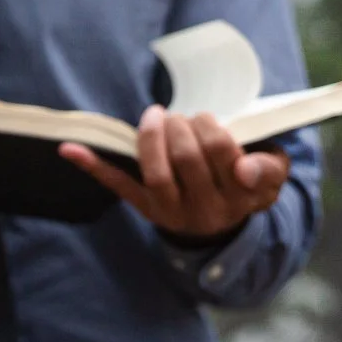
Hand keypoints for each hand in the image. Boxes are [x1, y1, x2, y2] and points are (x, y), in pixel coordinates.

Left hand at [58, 106, 290, 240]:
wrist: (224, 225)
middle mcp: (207, 209)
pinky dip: (94, 166)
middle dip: (181, 125)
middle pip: (187, 157)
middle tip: (182, 118)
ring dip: (151, 137)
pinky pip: (120, 186)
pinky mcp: (146, 208)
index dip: (210, 129)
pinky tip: (68, 148)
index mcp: (240, 195)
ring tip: (157, 116)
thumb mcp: (273, 176)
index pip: (221, 151)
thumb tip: (245, 167)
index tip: (206, 120)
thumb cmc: (247, 183)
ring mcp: (173, 212)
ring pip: (156, 173)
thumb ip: (268, 168)